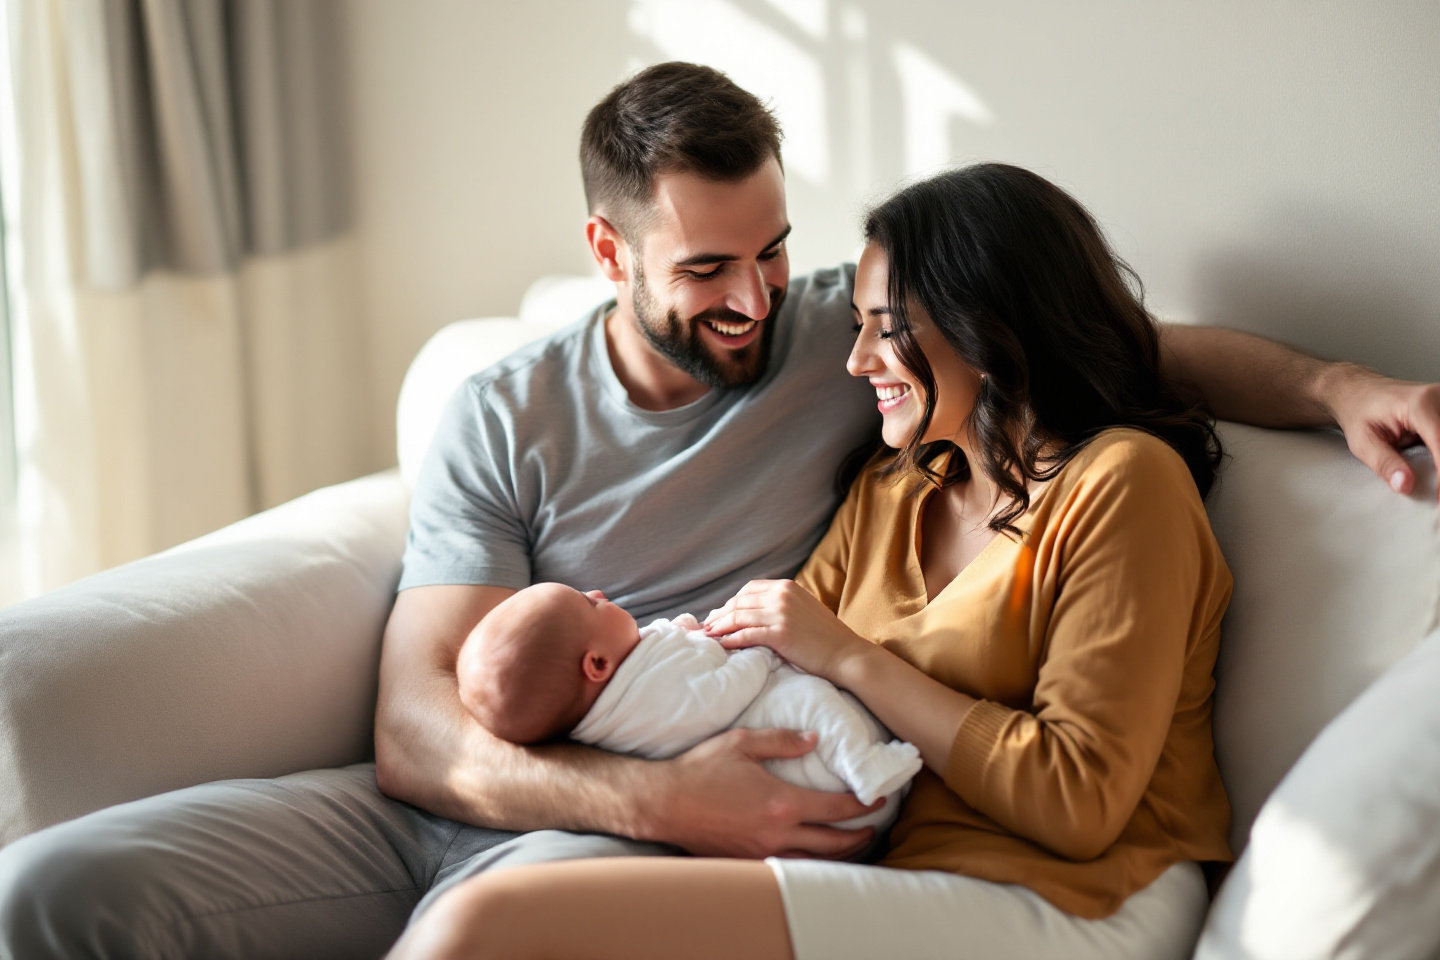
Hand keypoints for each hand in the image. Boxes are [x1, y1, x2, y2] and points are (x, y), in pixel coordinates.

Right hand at [651, 728, 876, 858]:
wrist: (664, 803)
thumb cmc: (701, 770)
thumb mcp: (742, 743)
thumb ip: (781, 740)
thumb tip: (814, 738)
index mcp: (782, 803)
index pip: (836, 808)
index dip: (862, 805)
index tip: (877, 798)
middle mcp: (777, 833)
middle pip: (833, 842)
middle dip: (859, 834)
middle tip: (873, 824)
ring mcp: (763, 851)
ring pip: (814, 861)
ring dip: (839, 853)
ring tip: (852, 842)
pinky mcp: (748, 861)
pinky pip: (790, 866)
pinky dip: (811, 861)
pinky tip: (814, 854)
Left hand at [703, 579, 871, 680]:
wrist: (846, 654)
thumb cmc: (826, 637)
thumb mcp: (804, 608)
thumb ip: (783, 604)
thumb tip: (757, 610)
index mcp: (787, 587)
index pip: (749, 589)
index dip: (731, 602)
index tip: (720, 614)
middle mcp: (782, 595)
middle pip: (740, 602)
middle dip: (720, 615)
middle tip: (707, 627)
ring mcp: (780, 613)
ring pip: (739, 617)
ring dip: (720, 627)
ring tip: (709, 636)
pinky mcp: (779, 633)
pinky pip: (746, 634)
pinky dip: (731, 640)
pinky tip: (723, 646)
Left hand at [1327, 367, 1439, 501]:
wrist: (1358, 392)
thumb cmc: (1359, 413)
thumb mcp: (1363, 443)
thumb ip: (1385, 464)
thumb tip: (1405, 485)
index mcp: (1419, 405)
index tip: (1439, 499)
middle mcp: (1439, 397)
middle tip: (1437, 497)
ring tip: (1436, 486)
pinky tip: (1435, 471)